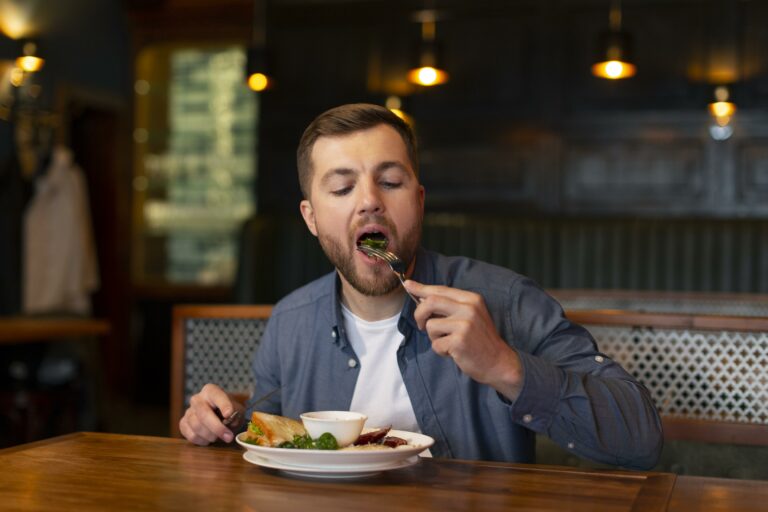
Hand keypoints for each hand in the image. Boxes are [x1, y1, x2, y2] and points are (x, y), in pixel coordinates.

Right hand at [179, 383, 244, 445]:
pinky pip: (190, 435)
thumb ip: (235, 414)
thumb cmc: (228, 412)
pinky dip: (201, 441)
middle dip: (217, 428)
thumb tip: (230, 422)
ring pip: (196, 426)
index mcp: (211, 391)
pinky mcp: (183, 424)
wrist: (218, 417)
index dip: (223, 405)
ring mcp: (188, 411)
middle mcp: (197, 399)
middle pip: (204, 413)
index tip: (229, 414)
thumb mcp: (237, 410)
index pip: (216, 395)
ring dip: (210, 436)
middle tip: (228, 437)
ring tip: (218, 438)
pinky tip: (208, 440)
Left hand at [404, 280, 523, 399]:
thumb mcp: (470, 316)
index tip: (408, 284)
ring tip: (448, 342)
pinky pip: (435, 344)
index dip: (421, 288)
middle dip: (419, 314)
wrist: (498, 362)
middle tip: (422, 325)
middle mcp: (469, 308)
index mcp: (471, 299)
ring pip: (431, 325)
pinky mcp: (459, 341)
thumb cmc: (480, 340)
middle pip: (430, 302)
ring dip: (434, 337)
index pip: (440, 290)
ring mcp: (464, 324)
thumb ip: (450, 306)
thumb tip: (422, 297)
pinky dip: (440, 350)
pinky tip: (453, 353)